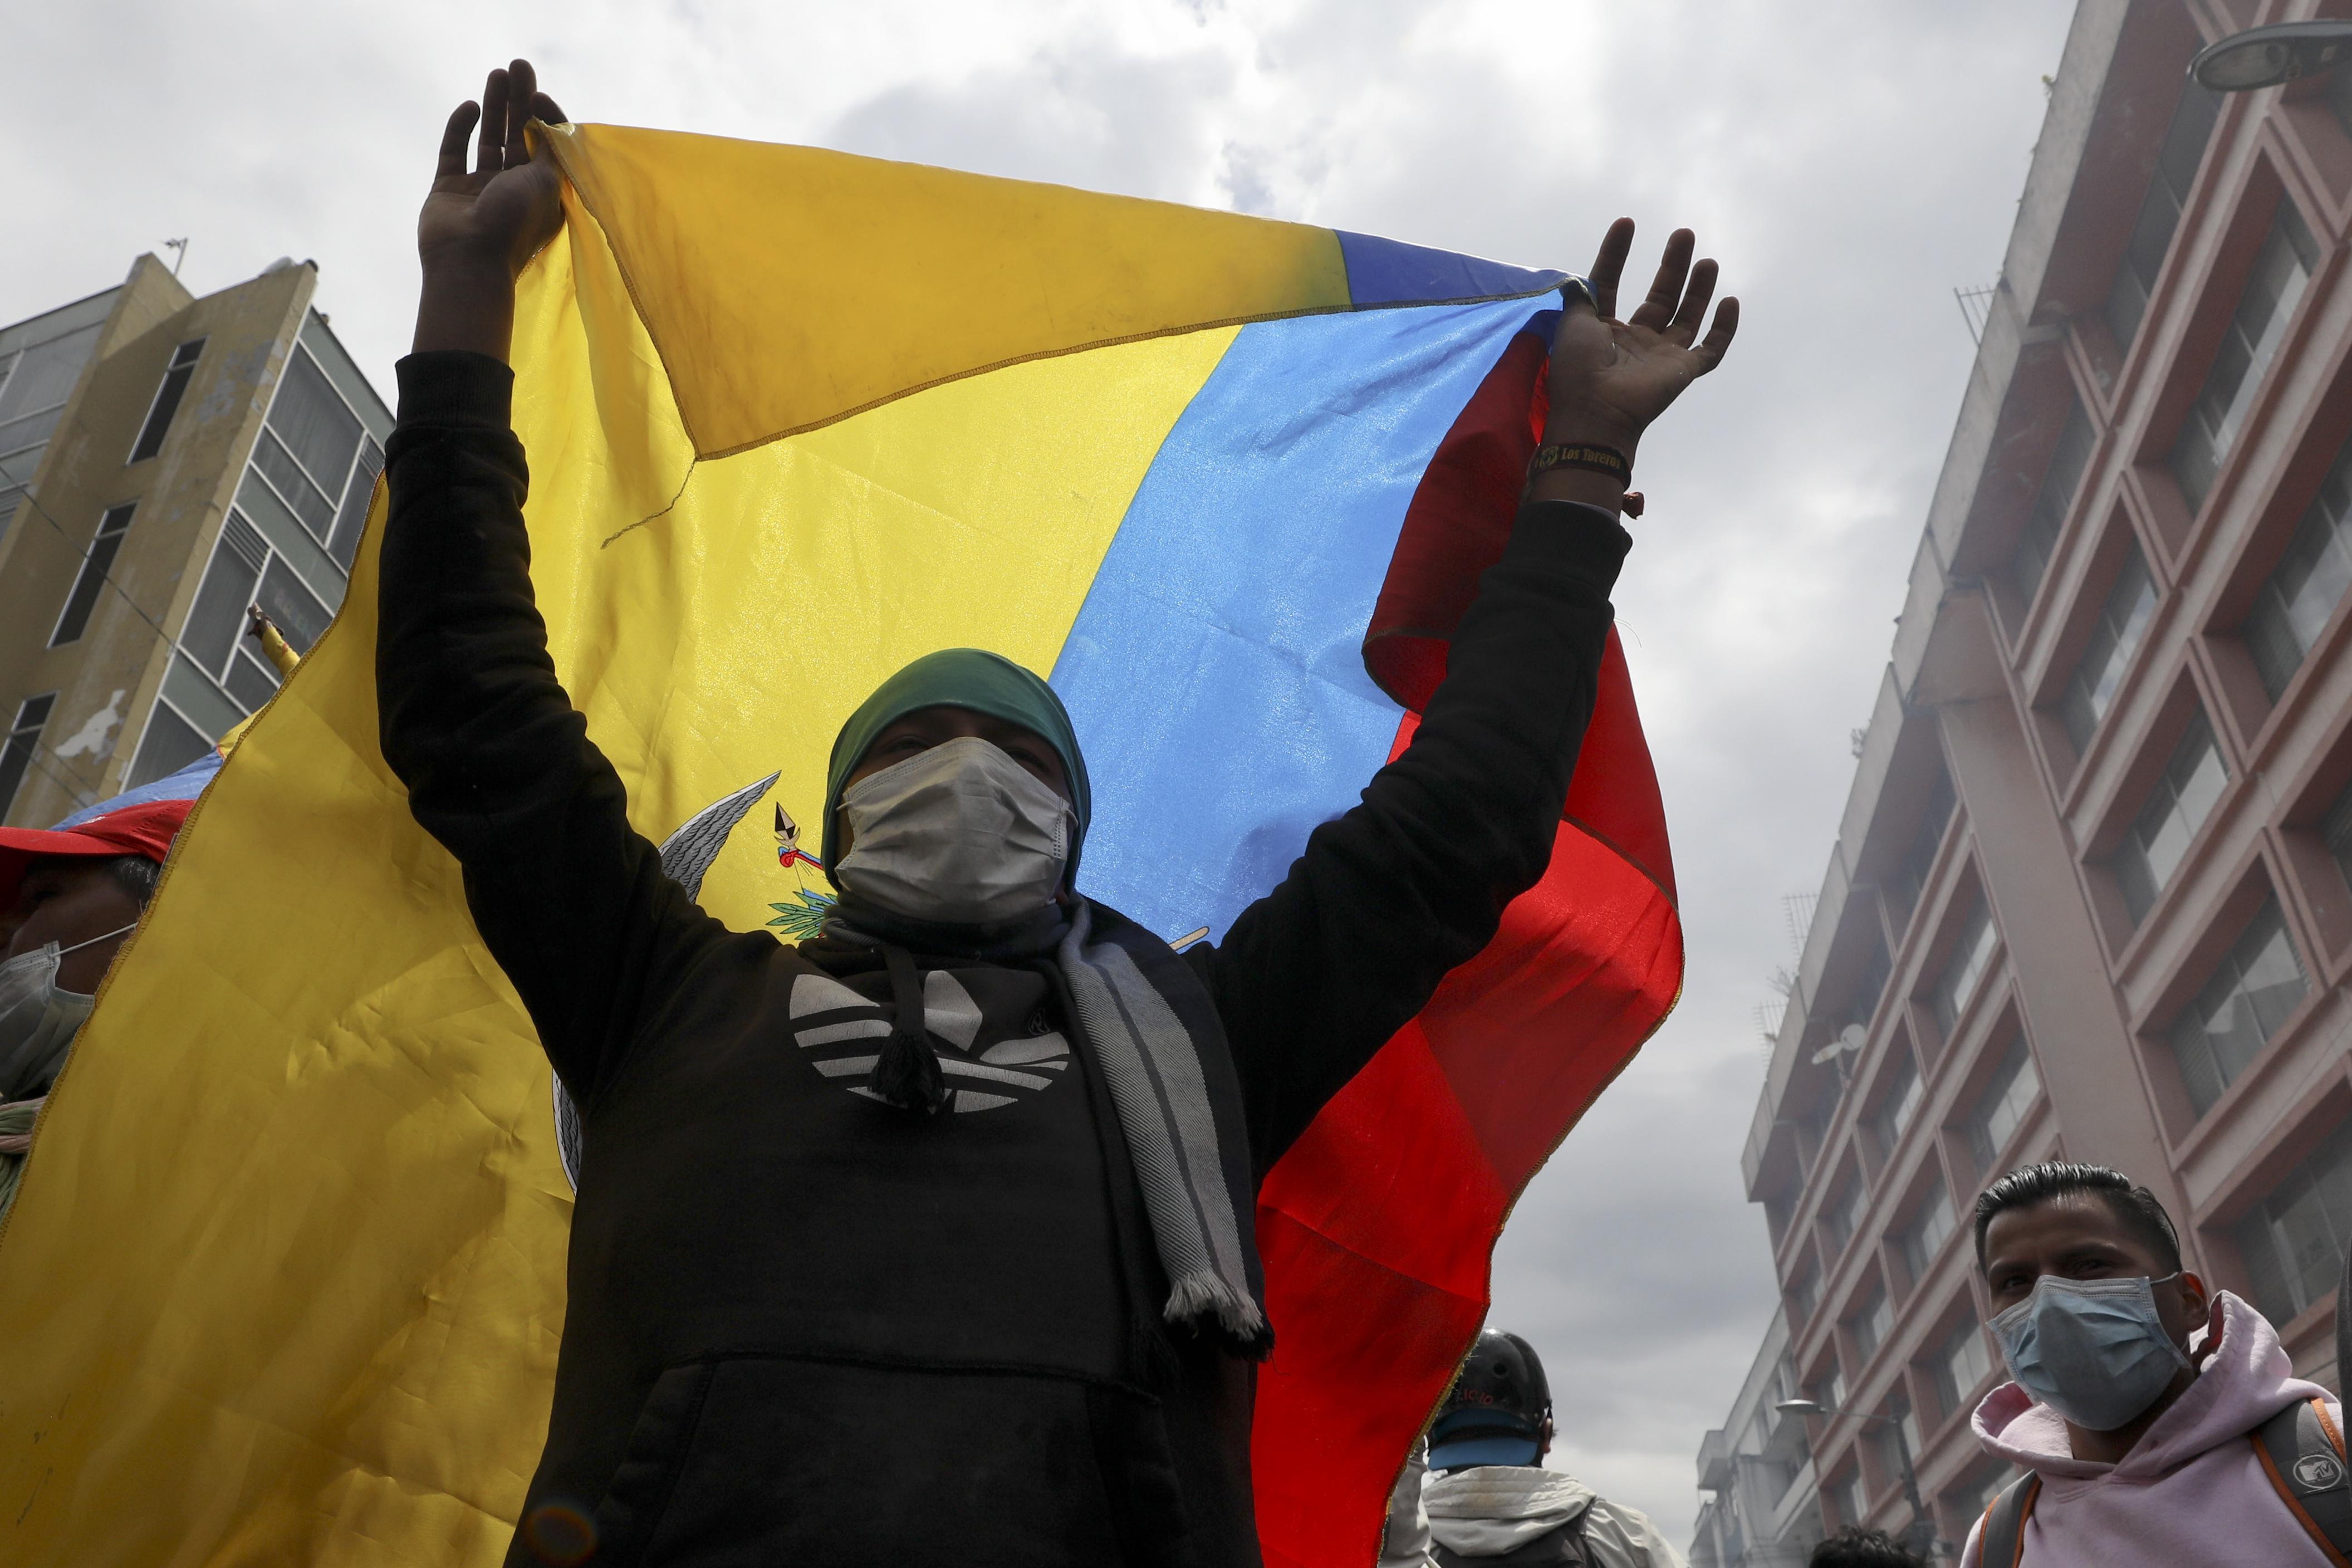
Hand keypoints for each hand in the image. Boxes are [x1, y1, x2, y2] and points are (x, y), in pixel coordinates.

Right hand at [412, 60, 567, 357]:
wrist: (469, 259)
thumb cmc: (514, 223)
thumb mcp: (547, 183)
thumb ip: (552, 150)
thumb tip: (551, 118)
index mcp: (542, 193)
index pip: (547, 146)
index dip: (545, 117)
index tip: (539, 93)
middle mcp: (512, 190)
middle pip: (518, 136)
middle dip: (519, 100)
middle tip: (517, 66)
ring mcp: (479, 189)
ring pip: (489, 139)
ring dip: (494, 107)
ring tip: (498, 73)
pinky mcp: (448, 188)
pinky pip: (454, 151)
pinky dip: (461, 128)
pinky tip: (471, 106)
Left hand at [1530, 220, 1737, 510]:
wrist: (1595, 411)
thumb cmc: (1578, 369)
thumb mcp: (1572, 323)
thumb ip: (1579, 297)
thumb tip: (1578, 277)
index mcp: (1603, 329)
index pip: (1611, 284)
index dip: (1616, 255)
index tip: (1625, 223)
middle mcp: (1635, 340)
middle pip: (1659, 296)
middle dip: (1672, 265)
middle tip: (1683, 234)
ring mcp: (1660, 356)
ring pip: (1687, 316)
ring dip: (1698, 288)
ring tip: (1707, 259)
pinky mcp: (1682, 371)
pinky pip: (1710, 350)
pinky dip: (1724, 328)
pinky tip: (1730, 301)